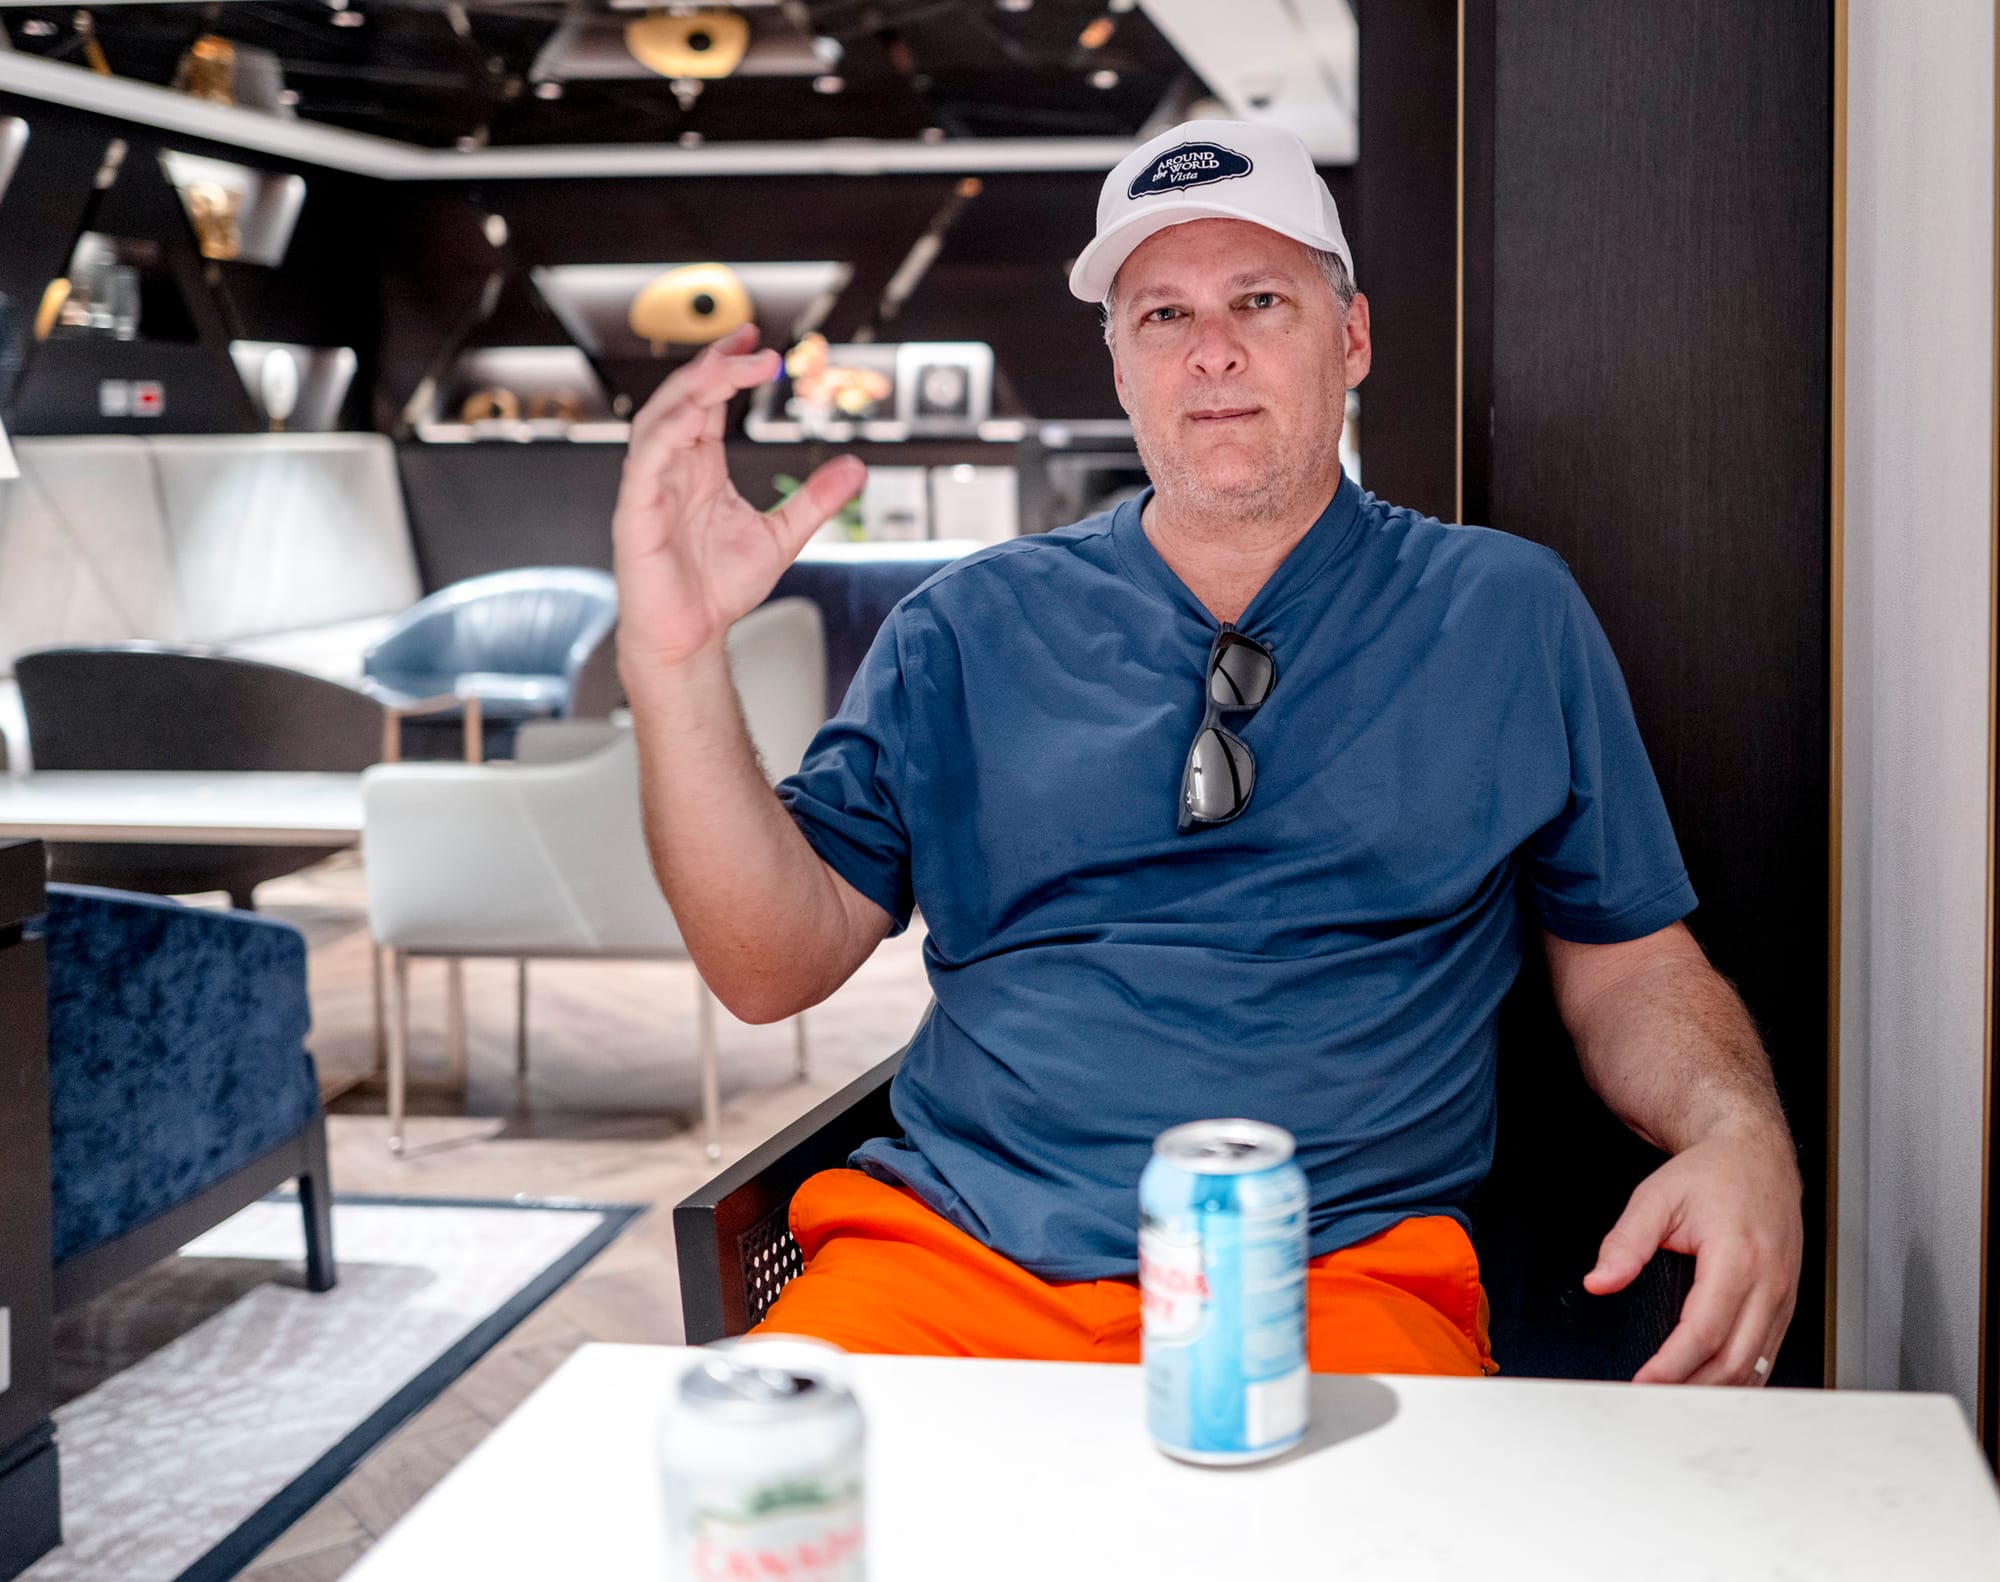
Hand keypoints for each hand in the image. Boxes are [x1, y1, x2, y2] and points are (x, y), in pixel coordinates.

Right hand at [612, 323, 866, 669]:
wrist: (690, 637)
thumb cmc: (717, 588)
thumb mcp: (782, 535)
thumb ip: (815, 499)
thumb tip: (856, 467)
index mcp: (700, 466)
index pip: (709, 400)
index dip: (730, 365)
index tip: (758, 340)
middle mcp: (673, 468)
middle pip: (684, 396)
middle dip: (716, 364)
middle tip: (753, 344)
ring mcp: (651, 487)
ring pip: (660, 418)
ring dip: (692, 388)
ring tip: (727, 366)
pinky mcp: (636, 512)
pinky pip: (645, 462)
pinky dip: (666, 434)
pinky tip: (692, 416)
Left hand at [1582, 1119, 1802, 1385]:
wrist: (1757, 1156)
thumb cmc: (1713, 1174)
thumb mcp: (1656, 1197)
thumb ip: (1625, 1242)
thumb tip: (1599, 1280)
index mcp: (1737, 1258)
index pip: (1703, 1331)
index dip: (1672, 1366)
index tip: (1642, 1384)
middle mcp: (1768, 1284)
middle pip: (1733, 1361)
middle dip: (1691, 1389)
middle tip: (1651, 1404)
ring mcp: (1783, 1298)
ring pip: (1754, 1367)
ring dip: (1716, 1392)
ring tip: (1674, 1403)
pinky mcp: (1786, 1304)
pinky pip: (1766, 1356)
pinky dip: (1739, 1380)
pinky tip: (1710, 1387)